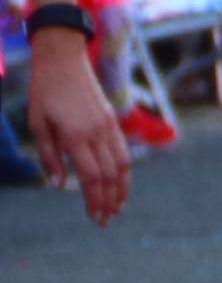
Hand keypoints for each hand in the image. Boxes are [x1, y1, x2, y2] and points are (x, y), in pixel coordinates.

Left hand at [24, 39, 128, 222]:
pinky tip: (118, 182)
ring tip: (119, 207)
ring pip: (123, 165)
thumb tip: (59, 184)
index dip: (95, 200)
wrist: (64, 61)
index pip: (91, 177)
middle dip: (110, 201)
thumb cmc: (44, 93)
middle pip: (110, 175)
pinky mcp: (112, 120)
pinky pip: (122, 151)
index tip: (95, 218)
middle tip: (106, 221)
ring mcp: (108, 126)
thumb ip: (49, 156)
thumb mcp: (37, 124)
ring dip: (123, 189)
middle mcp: (96, 132)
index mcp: (75, 135)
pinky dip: (123, 171)